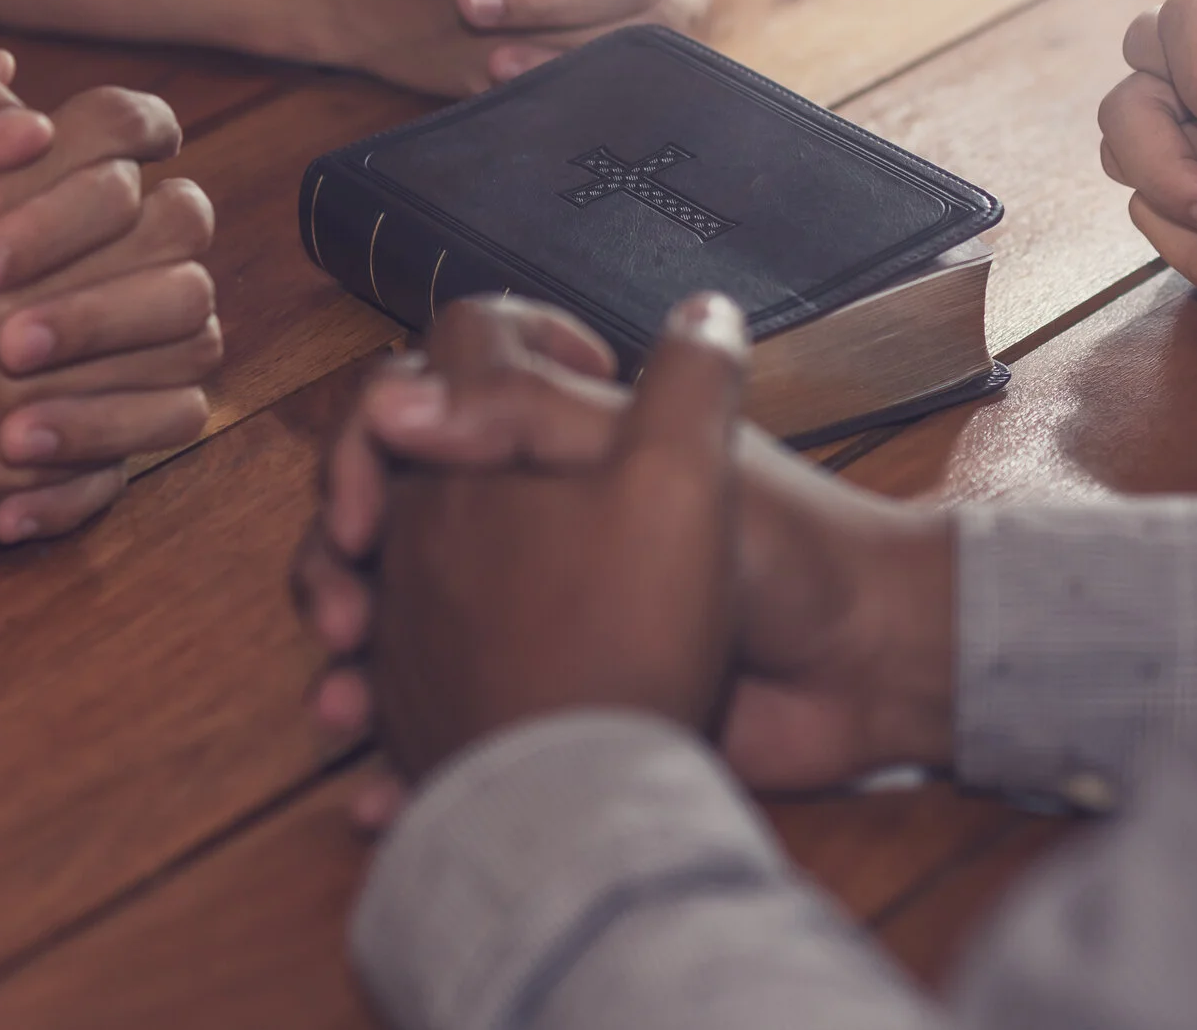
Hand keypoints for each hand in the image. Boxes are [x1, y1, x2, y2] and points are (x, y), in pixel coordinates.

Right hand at [0, 20, 220, 542]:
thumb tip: (8, 70)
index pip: (118, 134)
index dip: (143, 126)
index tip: (139, 146)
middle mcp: (11, 298)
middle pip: (177, 228)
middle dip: (172, 213)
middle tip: (144, 229)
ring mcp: (27, 388)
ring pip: (187, 330)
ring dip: (178, 307)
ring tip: (146, 303)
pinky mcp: (31, 463)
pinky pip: (156, 423)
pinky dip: (160, 399)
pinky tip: (126, 380)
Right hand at [293, 298, 953, 825]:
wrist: (861, 674)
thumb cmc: (782, 546)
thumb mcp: (655, 457)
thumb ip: (531, 413)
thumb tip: (393, 403)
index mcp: (544, 442)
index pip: (415, 406)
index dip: (373, 435)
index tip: (371, 495)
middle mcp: (521, 516)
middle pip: (380, 518)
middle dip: (335, 562)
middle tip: (342, 614)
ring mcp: (527, 611)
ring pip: (392, 626)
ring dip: (349, 666)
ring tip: (346, 708)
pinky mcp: (548, 699)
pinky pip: (446, 725)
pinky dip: (406, 759)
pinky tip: (383, 793)